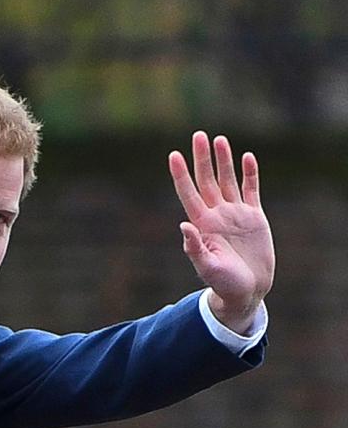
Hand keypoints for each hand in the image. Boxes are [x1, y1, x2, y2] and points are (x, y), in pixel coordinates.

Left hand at [168, 133, 274, 334]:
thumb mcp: (207, 268)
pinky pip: (251, 190)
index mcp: (202, 225)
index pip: (188, 194)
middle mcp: (217, 215)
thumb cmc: (224, 284)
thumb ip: (195, 248)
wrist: (247, 292)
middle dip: (202, 158)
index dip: (181, 175)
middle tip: (198, 135)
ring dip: (224, 160)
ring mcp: (235, 214)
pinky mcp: (254, 217)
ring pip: (227, 180)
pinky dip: (249, 173)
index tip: (173, 155)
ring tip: (219, 139)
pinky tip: (246, 157)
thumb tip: (184, 226)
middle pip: (206, 180)